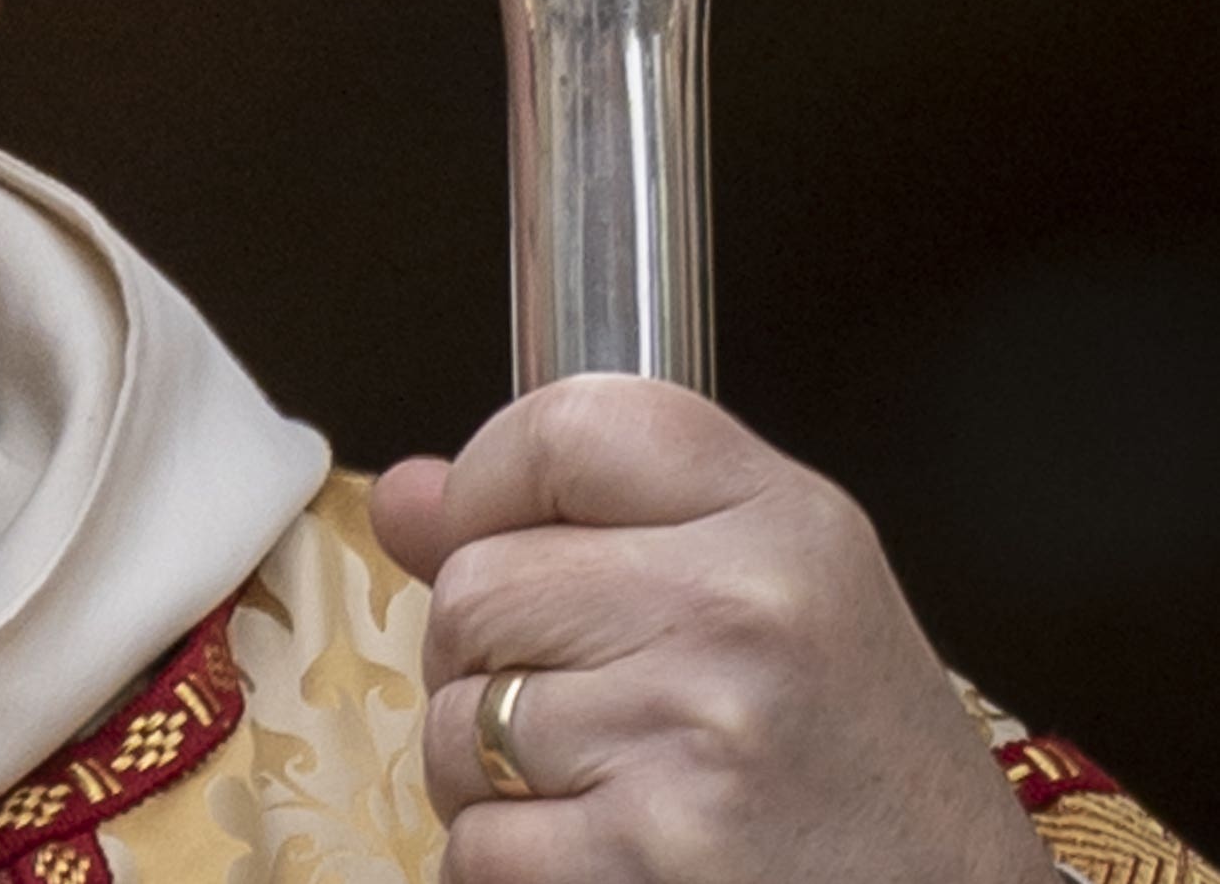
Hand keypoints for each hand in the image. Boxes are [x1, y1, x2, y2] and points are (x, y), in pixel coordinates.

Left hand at [369, 375, 1053, 883]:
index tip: (501, 538)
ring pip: (455, 722)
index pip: (561, 426)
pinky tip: (605, 861)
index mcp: (782, 521)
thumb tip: (406, 494)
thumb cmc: (859, 778)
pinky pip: (474, 843)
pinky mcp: (648, 858)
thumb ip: (584, 526)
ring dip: (492, 776)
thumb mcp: (773, 599)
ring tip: (611, 792)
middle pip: (473, 587)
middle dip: (486, 660)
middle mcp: (741, 611)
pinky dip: (509, 867)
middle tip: (586, 712)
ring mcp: (693, 736)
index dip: (489, 484)